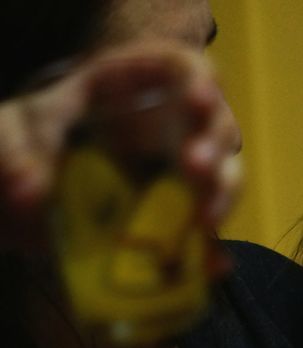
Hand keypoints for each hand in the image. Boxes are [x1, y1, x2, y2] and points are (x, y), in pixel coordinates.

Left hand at [1, 39, 240, 252]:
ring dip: (219, 195)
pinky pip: (207, 231)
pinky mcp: (181, 217)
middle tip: (195, 167)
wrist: (28, 186)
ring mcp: (184, 173)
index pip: (185, 68)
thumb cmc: (35, 138)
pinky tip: (212, 266)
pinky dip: (212, 249)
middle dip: (212, 146)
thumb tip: (32, 191)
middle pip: (216, 126)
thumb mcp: (17, 128)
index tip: (197, 100)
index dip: (200, 81)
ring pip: (223, 176)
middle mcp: (176, 126)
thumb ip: (17, 151)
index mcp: (140, 87)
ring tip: (204, 219)